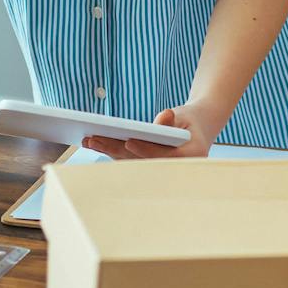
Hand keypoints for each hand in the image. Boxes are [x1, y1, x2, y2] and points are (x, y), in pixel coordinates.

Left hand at [82, 105, 218, 159]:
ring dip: (109, 151)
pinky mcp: (148, 168)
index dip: (146, 149)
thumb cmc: (189, 120)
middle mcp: (175, 169)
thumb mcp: (183, 115)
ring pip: (131, 162)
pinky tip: (96, 143)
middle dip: (117, 149)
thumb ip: (173, 118)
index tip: (129, 142)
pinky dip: (111, 152)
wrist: (198, 129)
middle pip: (142, 160)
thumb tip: (164, 117)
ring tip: (90, 140)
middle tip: (95, 139)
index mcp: (191, 156)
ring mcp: (160, 172)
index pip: (165, 155)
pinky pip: (128, 161)